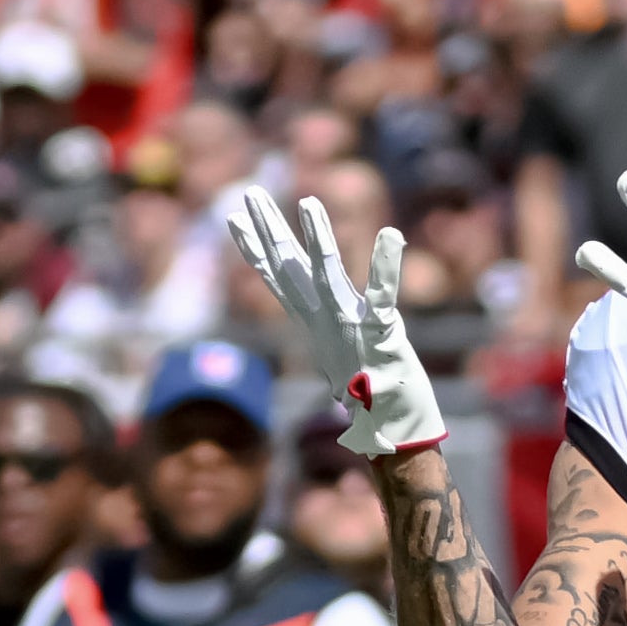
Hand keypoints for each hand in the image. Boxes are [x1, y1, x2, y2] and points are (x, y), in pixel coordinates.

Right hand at [223, 183, 448, 457]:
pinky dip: (386, 266)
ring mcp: (349, 325)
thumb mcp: (345, 371)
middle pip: (288, 267)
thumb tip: (332, 383)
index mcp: (316, 321)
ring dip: (318, 238)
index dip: (254, 249)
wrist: (392, 431)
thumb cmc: (373, 400)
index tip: (233, 220)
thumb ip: (338, 364)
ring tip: (308, 203)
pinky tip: (391, 236)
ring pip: (327, 274)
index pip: (279, 278)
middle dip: (268, 230)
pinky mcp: (381, 333)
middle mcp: (325, 319)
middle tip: (249, 194)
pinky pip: (382, 294)